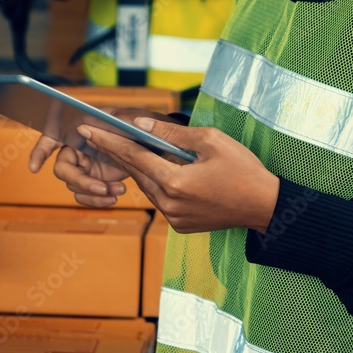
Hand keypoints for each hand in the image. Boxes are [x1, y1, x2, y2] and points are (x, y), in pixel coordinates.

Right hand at [29, 109, 182, 207]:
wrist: (161, 146)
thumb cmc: (143, 126)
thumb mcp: (134, 119)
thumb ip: (118, 120)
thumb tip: (98, 121)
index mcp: (82, 129)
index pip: (52, 137)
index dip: (40, 151)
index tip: (34, 167)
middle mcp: (79, 148)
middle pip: (63, 169)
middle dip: (79, 181)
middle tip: (100, 187)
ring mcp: (86, 166)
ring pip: (74, 186)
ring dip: (93, 193)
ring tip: (115, 192)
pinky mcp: (96, 180)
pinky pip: (86, 195)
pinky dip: (98, 199)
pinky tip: (115, 196)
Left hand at [77, 118, 280, 233]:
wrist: (264, 206)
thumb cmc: (243, 170)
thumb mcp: (210, 141)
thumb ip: (172, 134)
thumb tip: (141, 126)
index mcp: (174, 182)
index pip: (132, 156)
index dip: (108, 141)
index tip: (87, 131)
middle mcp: (168, 203)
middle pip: (135, 172)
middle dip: (114, 152)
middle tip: (94, 135)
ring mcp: (173, 217)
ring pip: (146, 186)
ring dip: (135, 167)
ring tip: (121, 147)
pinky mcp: (180, 225)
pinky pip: (159, 199)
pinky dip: (154, 183)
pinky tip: (152, 169)